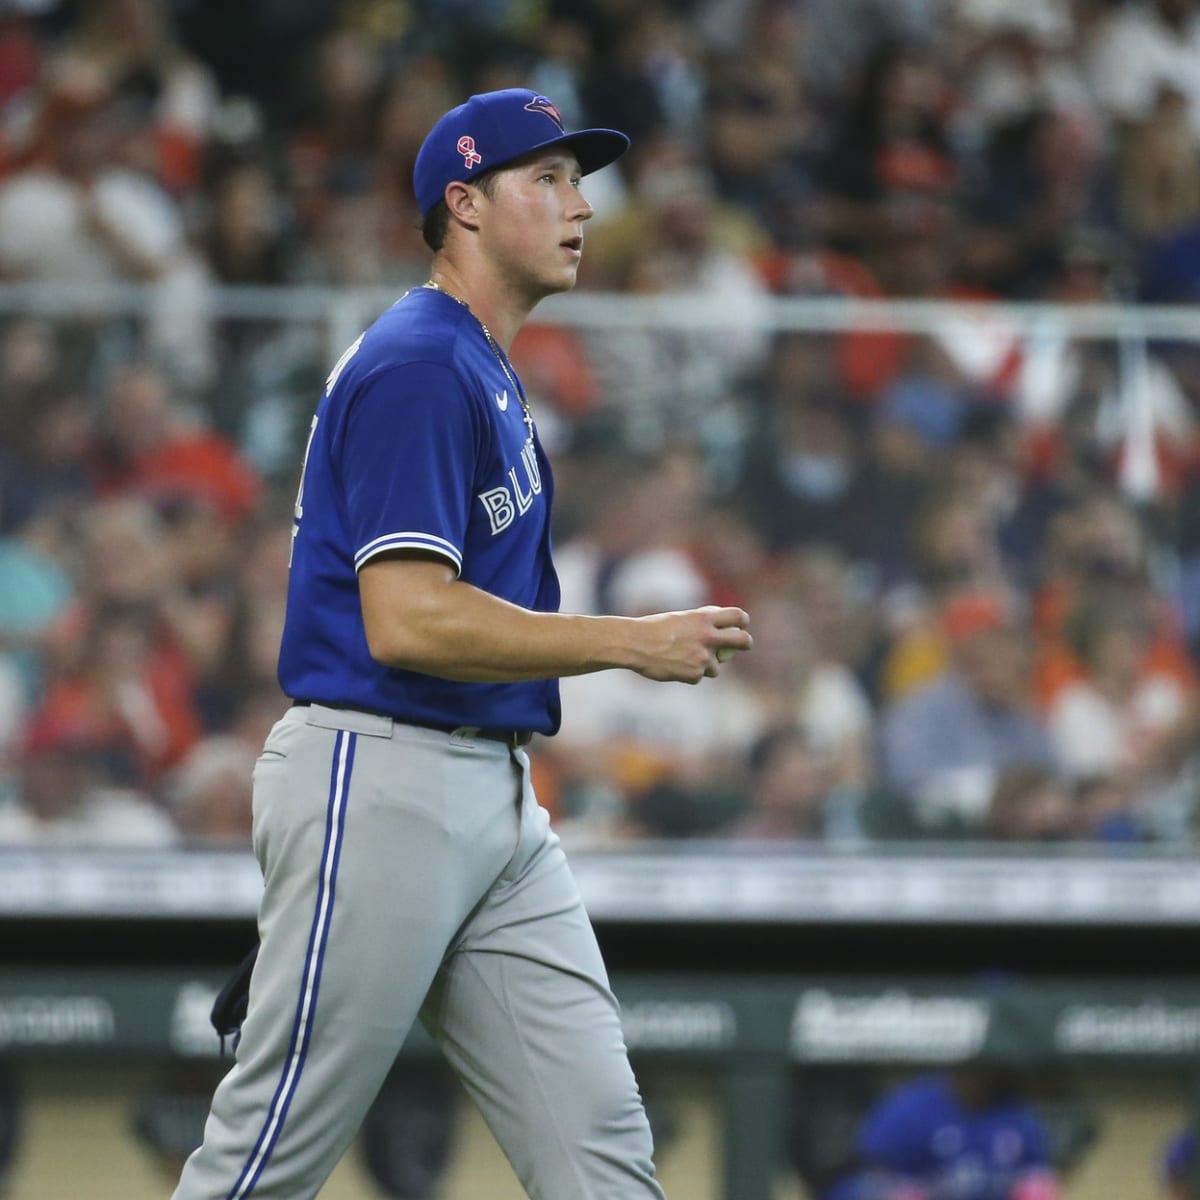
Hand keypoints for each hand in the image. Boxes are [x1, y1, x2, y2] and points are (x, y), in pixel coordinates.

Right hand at [630, 605, 750, 683]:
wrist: (636, 644)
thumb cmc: (654, 629)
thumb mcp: (681, 618)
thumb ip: (701, 623)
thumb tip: (720, 628)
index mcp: (704, 619)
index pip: (737, 616)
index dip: (743, 621)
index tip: (742, 625)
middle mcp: (708, 637)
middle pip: (741, 641)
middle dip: (746, 643)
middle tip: (744, 645)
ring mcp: (703, 657)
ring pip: (716, 666)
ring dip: (706, 665)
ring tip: (683, 658)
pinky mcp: (696, 674)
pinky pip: (699, 676)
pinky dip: (689, 674)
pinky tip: (673, 666)